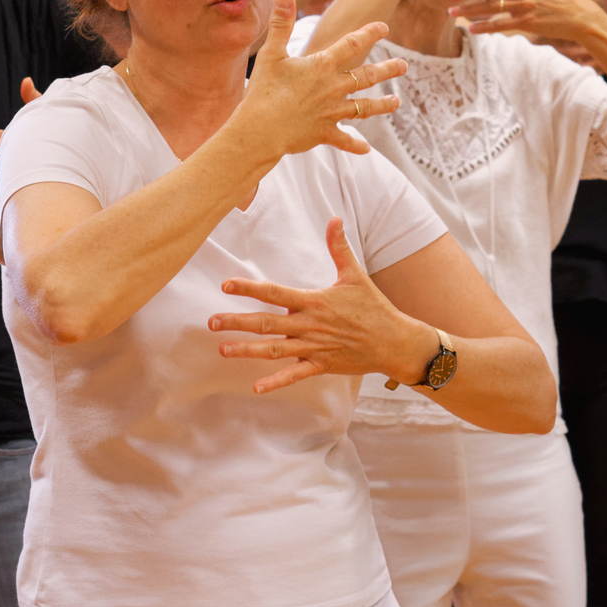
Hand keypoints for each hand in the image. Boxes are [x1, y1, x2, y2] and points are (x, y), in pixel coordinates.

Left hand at [207, 217, 434, 392]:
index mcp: (314, 301)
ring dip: (247, 350)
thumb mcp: (355, 275)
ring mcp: (314, 347)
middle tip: (211, 322)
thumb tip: (334, 219)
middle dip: (237, 322)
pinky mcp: (321, 365)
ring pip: (274, 350)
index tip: (226, 286)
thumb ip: (339, 248)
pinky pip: (295, 375)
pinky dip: (276, 382)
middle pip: (266, 323)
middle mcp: (309, 325)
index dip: (249, 288)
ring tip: (223, 349)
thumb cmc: (374, 307)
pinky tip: (256, 387)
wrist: (394, 341)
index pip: (274, 292)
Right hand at [234, 0, 405, 159]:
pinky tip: (366, 149)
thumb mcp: (272, 54)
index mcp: (322, 66)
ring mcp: (332, 112)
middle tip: (404, 66)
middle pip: (367, 76)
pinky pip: (344, 140)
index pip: (352, 44)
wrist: (262, 129)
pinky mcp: (325, 133)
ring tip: (397, 102)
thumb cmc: (264, 91)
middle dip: (387, 70)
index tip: (384, 27)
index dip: (369, 34)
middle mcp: (333, 88)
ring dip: (382, 105)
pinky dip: (355, 145)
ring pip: (364, 108)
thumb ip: (282, 24)